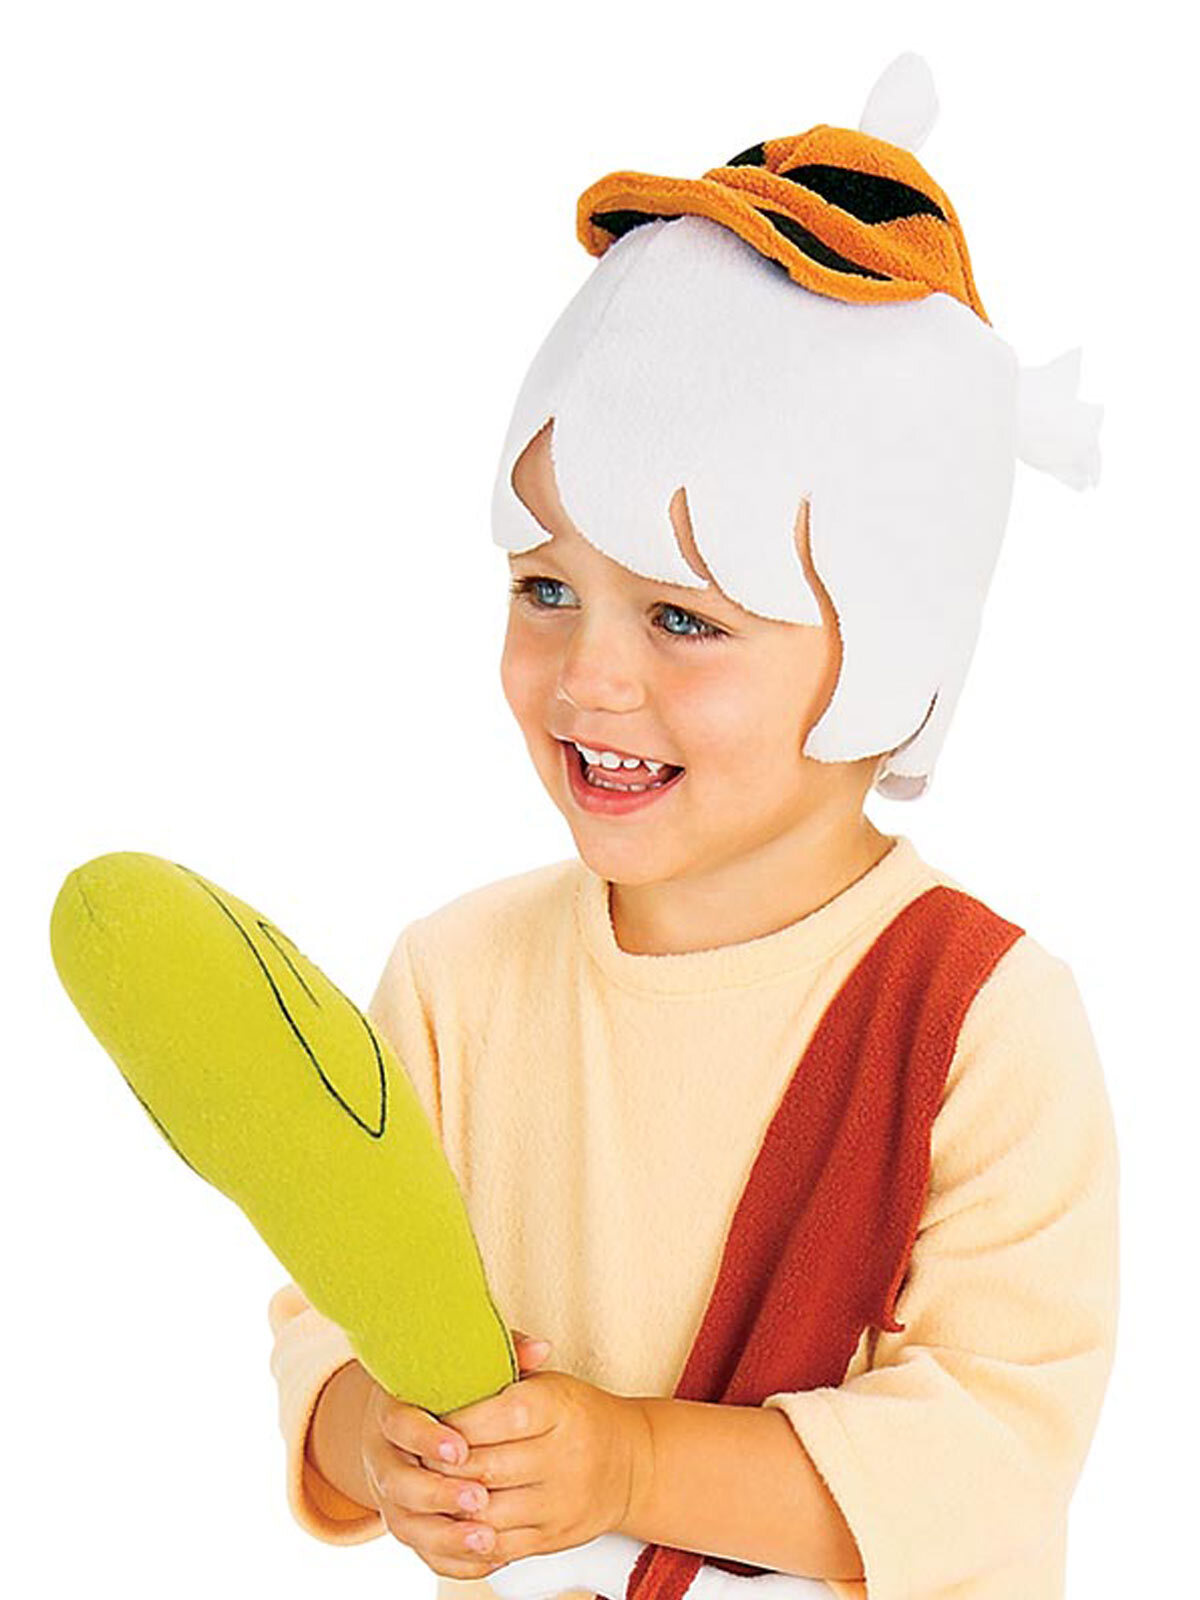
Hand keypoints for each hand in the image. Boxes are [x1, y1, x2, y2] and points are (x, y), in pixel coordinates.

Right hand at [361, 1330, 552, 1578]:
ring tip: (486, 1538)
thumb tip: (542, 1349)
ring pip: (406, 1523)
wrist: (413, 1423)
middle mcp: (385, 1456)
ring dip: (445, 1535)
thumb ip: (502, 1356)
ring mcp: (390, 1495)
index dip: (426, 1438)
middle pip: (398, 1482)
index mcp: (394, 1411)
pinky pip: (421, 1550)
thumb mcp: (465, 1368)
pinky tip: (486, 1558)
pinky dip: (451, 1558)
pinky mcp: (406, 1523)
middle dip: (437, 1494)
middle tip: (478, 1499)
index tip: (460, 1448)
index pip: (400, 1424)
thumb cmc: (446, 1390)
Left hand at [427, 1354, 648, 1577]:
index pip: (494, 1417)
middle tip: (414, 1457)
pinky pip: (500, 1546)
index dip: (453, 1424)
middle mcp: (563, 1456)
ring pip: (487, 1513)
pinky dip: (468, 1537)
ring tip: (425, 1490)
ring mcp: (560, 1502)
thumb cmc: (575, 1414)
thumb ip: (504, 1368)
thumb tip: (457, 1346)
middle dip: (441, 1467)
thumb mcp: (547, 1382)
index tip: (426, 1419)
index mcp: (557, 1408)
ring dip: (449, 1505)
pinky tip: (450, 1520)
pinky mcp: (554, 1538)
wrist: (630, 1463)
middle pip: (484, 1467)